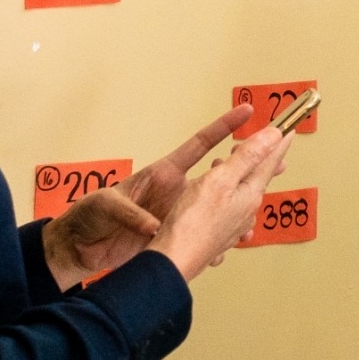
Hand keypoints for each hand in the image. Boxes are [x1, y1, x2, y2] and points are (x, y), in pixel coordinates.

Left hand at [40, 107, 256, 290]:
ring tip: (264, 203)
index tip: (247, 111)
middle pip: (222, 176)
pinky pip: (206, 234)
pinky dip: (222, 237)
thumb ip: (130, 214)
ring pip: (219, 207)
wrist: (79, 248)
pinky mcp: (173, 236)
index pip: (200, 145)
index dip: (224, 127)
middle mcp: (176, 193)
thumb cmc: (88, 217)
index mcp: (163, 175)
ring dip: (242, 206)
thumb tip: (152, 227)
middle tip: (279, 156)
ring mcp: (177, 215)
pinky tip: (236, 241)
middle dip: (250, 165)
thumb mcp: (106, 206)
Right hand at [148, 128, 292, 280]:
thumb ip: (248, 157)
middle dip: (258, 158)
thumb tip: (274, 136)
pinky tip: (215, 195)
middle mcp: (246, 211)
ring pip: (242, 193)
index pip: (269, 161)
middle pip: (257, 178)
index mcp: (250, 194)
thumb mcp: (221, 180)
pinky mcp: (218, 234)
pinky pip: (229, 208)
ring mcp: (233, 225)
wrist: (174, 261)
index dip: (277, 142)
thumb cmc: (193, 222)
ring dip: (239, 175)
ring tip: (231, 164)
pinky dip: (225, 193)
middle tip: (262, 142)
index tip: (288, 129)